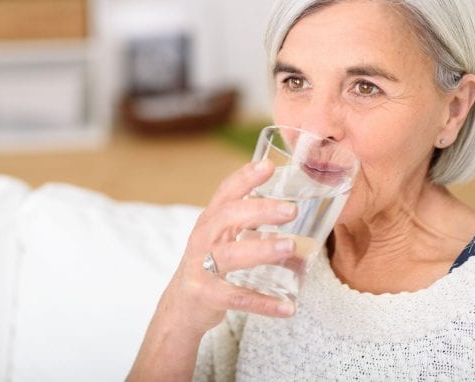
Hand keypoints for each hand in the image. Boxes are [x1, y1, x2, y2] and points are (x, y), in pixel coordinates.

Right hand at [160, 159, 298, 335]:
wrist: (182, 305)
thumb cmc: (211, 263)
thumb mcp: (222, 236)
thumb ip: (248, 219)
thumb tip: (293, 205)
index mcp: (210, 220)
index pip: (226, 192)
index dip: (245, 177)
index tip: (269, 166)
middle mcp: (203, 239)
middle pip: (227, 217)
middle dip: (259, 210)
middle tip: (291, 210)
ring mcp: (202, 267)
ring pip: (230, 255)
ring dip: (261, 250)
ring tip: (291, 247)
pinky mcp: (206, 295)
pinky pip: (236, 298)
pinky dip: (262, 303)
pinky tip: (287, 307)